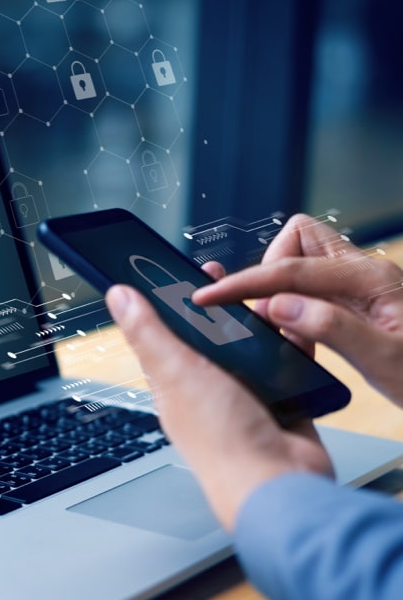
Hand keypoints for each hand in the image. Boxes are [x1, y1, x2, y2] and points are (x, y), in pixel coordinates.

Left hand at [105, 284, 332, 530]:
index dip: (174, 300)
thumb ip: (149, 333)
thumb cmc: (221, 441)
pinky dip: (291, 346)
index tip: (185, 270)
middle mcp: (208, 388)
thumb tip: (117, 296)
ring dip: (259, 325)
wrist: (278, 484)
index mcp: (175, 382)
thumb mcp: (177, 373)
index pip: (169, 332)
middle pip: (213, 336)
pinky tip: (294, 330)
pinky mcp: (282, 402)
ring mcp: (245, 396)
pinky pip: (286, 364)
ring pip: (252, 347)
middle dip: (223, 306)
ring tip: (268, 302)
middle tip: (235, 280)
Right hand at [194, 214, 402, 407]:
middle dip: (269, 269)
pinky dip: (293, 303)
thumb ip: (330, 327)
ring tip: (282, 328)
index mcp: (371, 279)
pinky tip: (298, 333)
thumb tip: (277, 305)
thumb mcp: (385, 360)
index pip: (291, 269)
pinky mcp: (354, 299)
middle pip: (297, 239)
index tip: (213, 296)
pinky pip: (309, 285)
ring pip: (300, 259)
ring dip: (279, 287)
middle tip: (264, 312)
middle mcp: (364, 271)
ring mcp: (359, 283)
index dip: (246, 283)